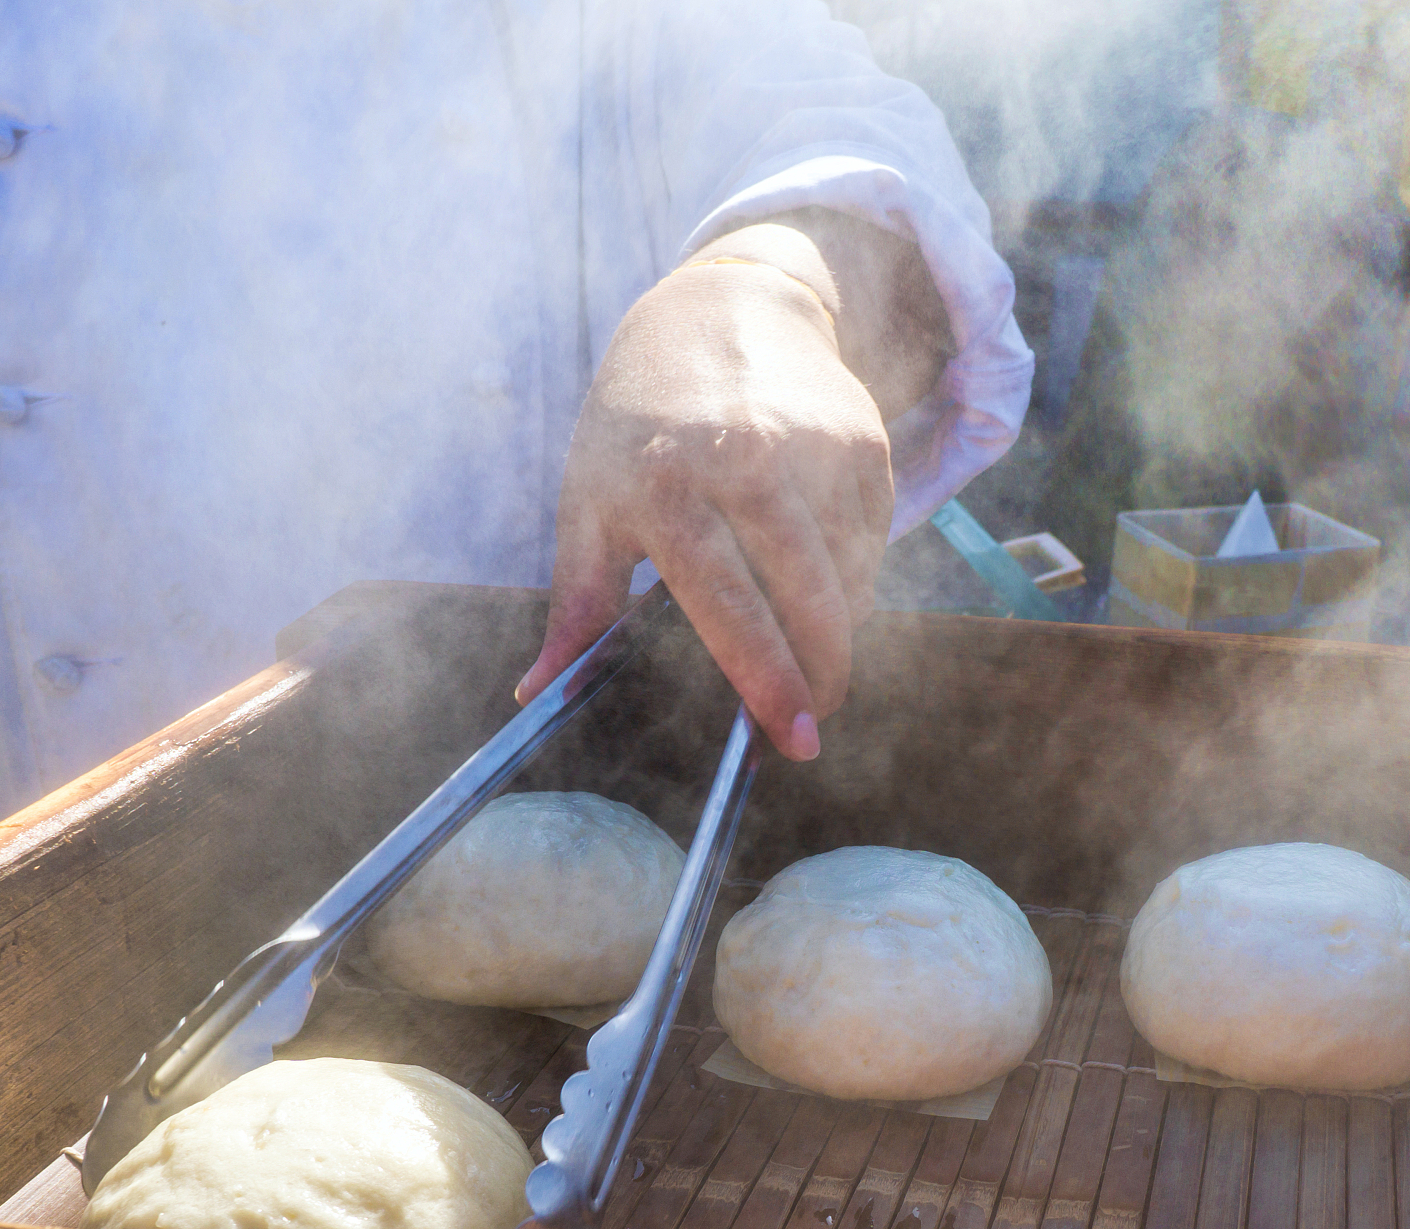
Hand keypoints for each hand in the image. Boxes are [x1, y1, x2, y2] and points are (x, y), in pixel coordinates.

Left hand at [519, 215, 947, 759]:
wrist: (722, 310)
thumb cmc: (638, 423)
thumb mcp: (590, 502)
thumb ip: (577, 604)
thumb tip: (535, 694)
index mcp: (666, 484)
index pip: (727, 603)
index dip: (765, 679)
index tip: (790, 738)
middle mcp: (749, 459)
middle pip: (808, 598)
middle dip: (824, 674)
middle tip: (815, 720)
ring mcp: (815, 446)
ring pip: (850, 578)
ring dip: (836, 627)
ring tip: (807, 641)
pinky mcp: (864, 441)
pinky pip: (875, 541)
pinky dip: (854, 575)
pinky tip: (821, 572)